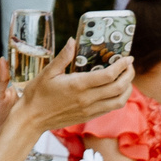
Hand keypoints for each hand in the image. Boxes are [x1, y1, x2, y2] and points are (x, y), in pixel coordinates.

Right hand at [14, 41, 132, 136]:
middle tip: (129, 65)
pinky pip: (111, 108)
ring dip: (127, 88)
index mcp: (77, 85)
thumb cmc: (37, 95)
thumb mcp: (47, 72)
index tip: (127, 58)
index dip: (122, 65)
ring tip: (126, 78)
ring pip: (119, 100)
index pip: (108, 75)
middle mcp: (87, 99)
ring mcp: (89, 110)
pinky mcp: (88, 116)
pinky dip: (119, 98)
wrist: (31, 119)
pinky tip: (116, 90)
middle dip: (128, 74)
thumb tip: (72, 41)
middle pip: (119, 87)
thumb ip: (62, 57)